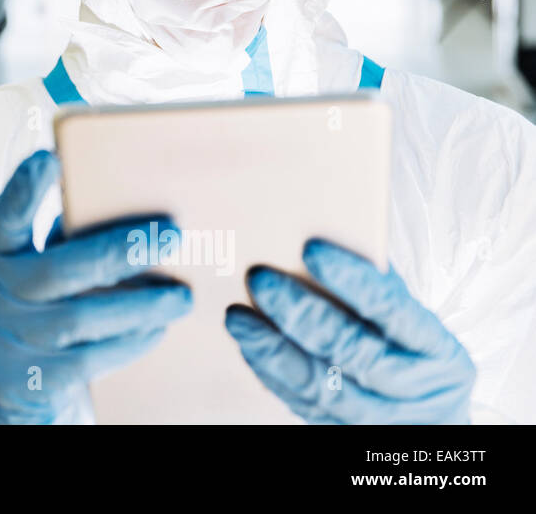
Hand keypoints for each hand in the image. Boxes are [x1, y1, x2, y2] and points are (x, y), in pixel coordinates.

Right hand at [0, 149, 192, 423]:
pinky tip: (158, 328)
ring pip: (80, 319)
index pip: (5, 216)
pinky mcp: (35, 378)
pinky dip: (129, 341)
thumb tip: (125, 199)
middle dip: (118, 250)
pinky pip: (90, 358)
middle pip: (57, 270)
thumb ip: (65, 240)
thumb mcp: (37, 267)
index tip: (49, 157)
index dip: (23, 188)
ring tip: (182, 296)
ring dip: (139, 305)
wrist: (14, 384)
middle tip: (172, 234)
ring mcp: (12, 340)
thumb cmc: (40, 306)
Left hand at [225, 238, 474, 423]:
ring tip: (239, 318)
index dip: (352, 279)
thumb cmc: (413, 353)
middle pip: (353, 352)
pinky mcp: (346, 433)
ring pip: (323, 388)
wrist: (431, 419)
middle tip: (261, 279)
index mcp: (439, 352)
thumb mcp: (413, 321)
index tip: (311, 249)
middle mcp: (417, 391)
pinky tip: (249, 347)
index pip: (393, 310)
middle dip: (301, 313)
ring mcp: (382, 420)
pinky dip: (271, 374)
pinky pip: (304, 406)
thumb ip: (378, 289)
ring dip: (273, 350)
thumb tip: (321, 244)